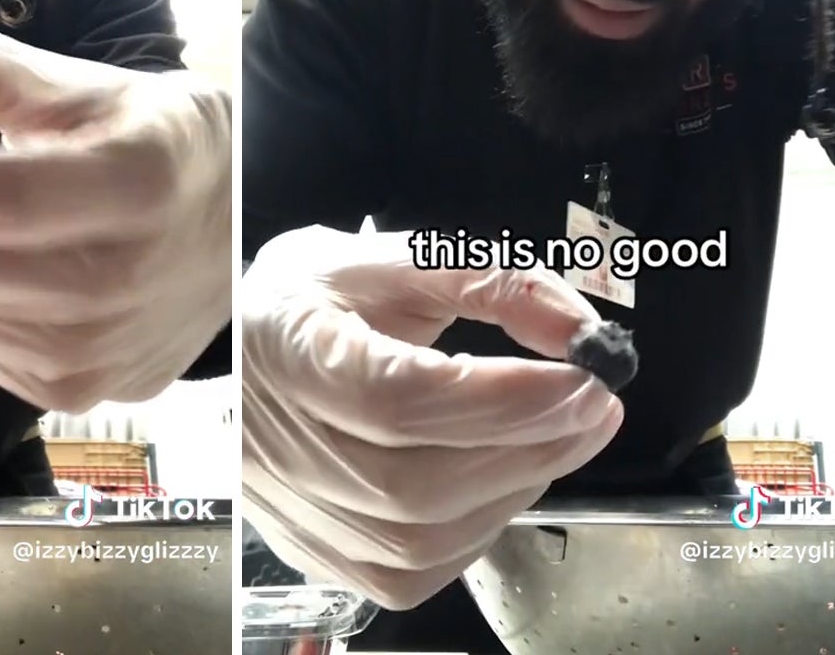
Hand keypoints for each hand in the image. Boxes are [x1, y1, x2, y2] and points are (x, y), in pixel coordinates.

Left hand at [0, 27, 230, 413]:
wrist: (222, 217)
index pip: (51, 200)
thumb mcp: (81, 88)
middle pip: (29, 281)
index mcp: (154, 172)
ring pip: (15, 337)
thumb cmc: (142, 140)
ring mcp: (134, 341)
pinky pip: (18, 370)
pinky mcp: (111, 386)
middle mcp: (154, 270)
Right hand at [240, 225, 624, 608]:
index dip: (502, 400)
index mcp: (284, 350)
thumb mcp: (392, 258)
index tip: (585, 378)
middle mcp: (270, 444)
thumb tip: (583, 328)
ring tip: (550, 441)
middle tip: (593, 409)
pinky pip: (404, 575)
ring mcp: (286, 508)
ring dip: (509, 495)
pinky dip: (471, 536)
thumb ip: (489, 279)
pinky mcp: (308, 549)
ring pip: (415, 542)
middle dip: (527, 452)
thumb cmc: (313, 299)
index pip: (396, 400)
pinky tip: (495, 484)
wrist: (241, 348)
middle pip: (412, 487)